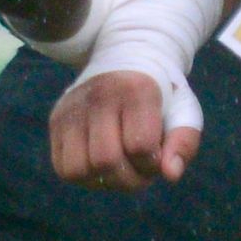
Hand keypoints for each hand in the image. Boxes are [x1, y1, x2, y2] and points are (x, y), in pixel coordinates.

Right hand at [48, 65, 200, 190]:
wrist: (126, 59)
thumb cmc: (161, 95)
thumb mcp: (184, 112)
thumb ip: (184, 142)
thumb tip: (170, 175)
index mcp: (137, 90)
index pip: (139, 146)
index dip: (152, 164)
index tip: (157, 156)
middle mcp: (99, 96)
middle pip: (105, 161)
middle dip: (129, 179)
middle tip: (141, 171)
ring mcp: (72, 108)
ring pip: (78, 169)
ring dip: (104, 181)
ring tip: (121, 169)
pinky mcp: (56, 120)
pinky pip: (62, 168)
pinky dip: (85, 177)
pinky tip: (102, 167)